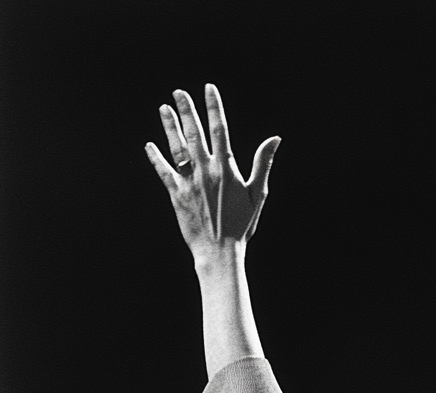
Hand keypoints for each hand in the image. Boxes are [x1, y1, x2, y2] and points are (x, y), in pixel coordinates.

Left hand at [146, 84, 279, 261]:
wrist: (220, 251)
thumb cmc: (242, 225)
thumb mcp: (257, 194)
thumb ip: (262, 163)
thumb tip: (275, 139)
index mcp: (227, 168)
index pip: (220, 129)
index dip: (213, 107)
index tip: (208, 88)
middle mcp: (206, 170)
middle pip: (195, 132)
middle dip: (187, 110)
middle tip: (179, 92)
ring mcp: (189, 181)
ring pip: (176, 146)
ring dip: (169, 126)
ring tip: (164, 109)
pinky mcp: (175, 193)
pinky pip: (163, 171)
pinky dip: (155, 157)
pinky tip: (150, 145)